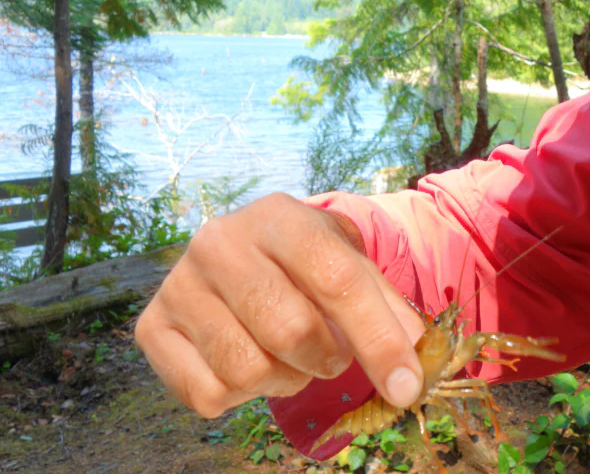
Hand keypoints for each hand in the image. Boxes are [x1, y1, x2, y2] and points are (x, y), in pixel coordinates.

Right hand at [135, 192, 425, 417]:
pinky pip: (210, 394)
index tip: (407, 386)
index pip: (337, 279)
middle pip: (291, 331)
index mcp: (280, 216)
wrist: (240, 251)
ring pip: (248, 369)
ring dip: (284, 379)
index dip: (379, 338)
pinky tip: (248, 360)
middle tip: (331, 355)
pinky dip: (242, 395)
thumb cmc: (304, 261)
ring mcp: (179, 284)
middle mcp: (220, 241)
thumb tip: (415, 358)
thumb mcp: (348, 262)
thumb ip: (385, 305)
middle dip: (326, 359)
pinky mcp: (152, 327)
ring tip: (286, 355)